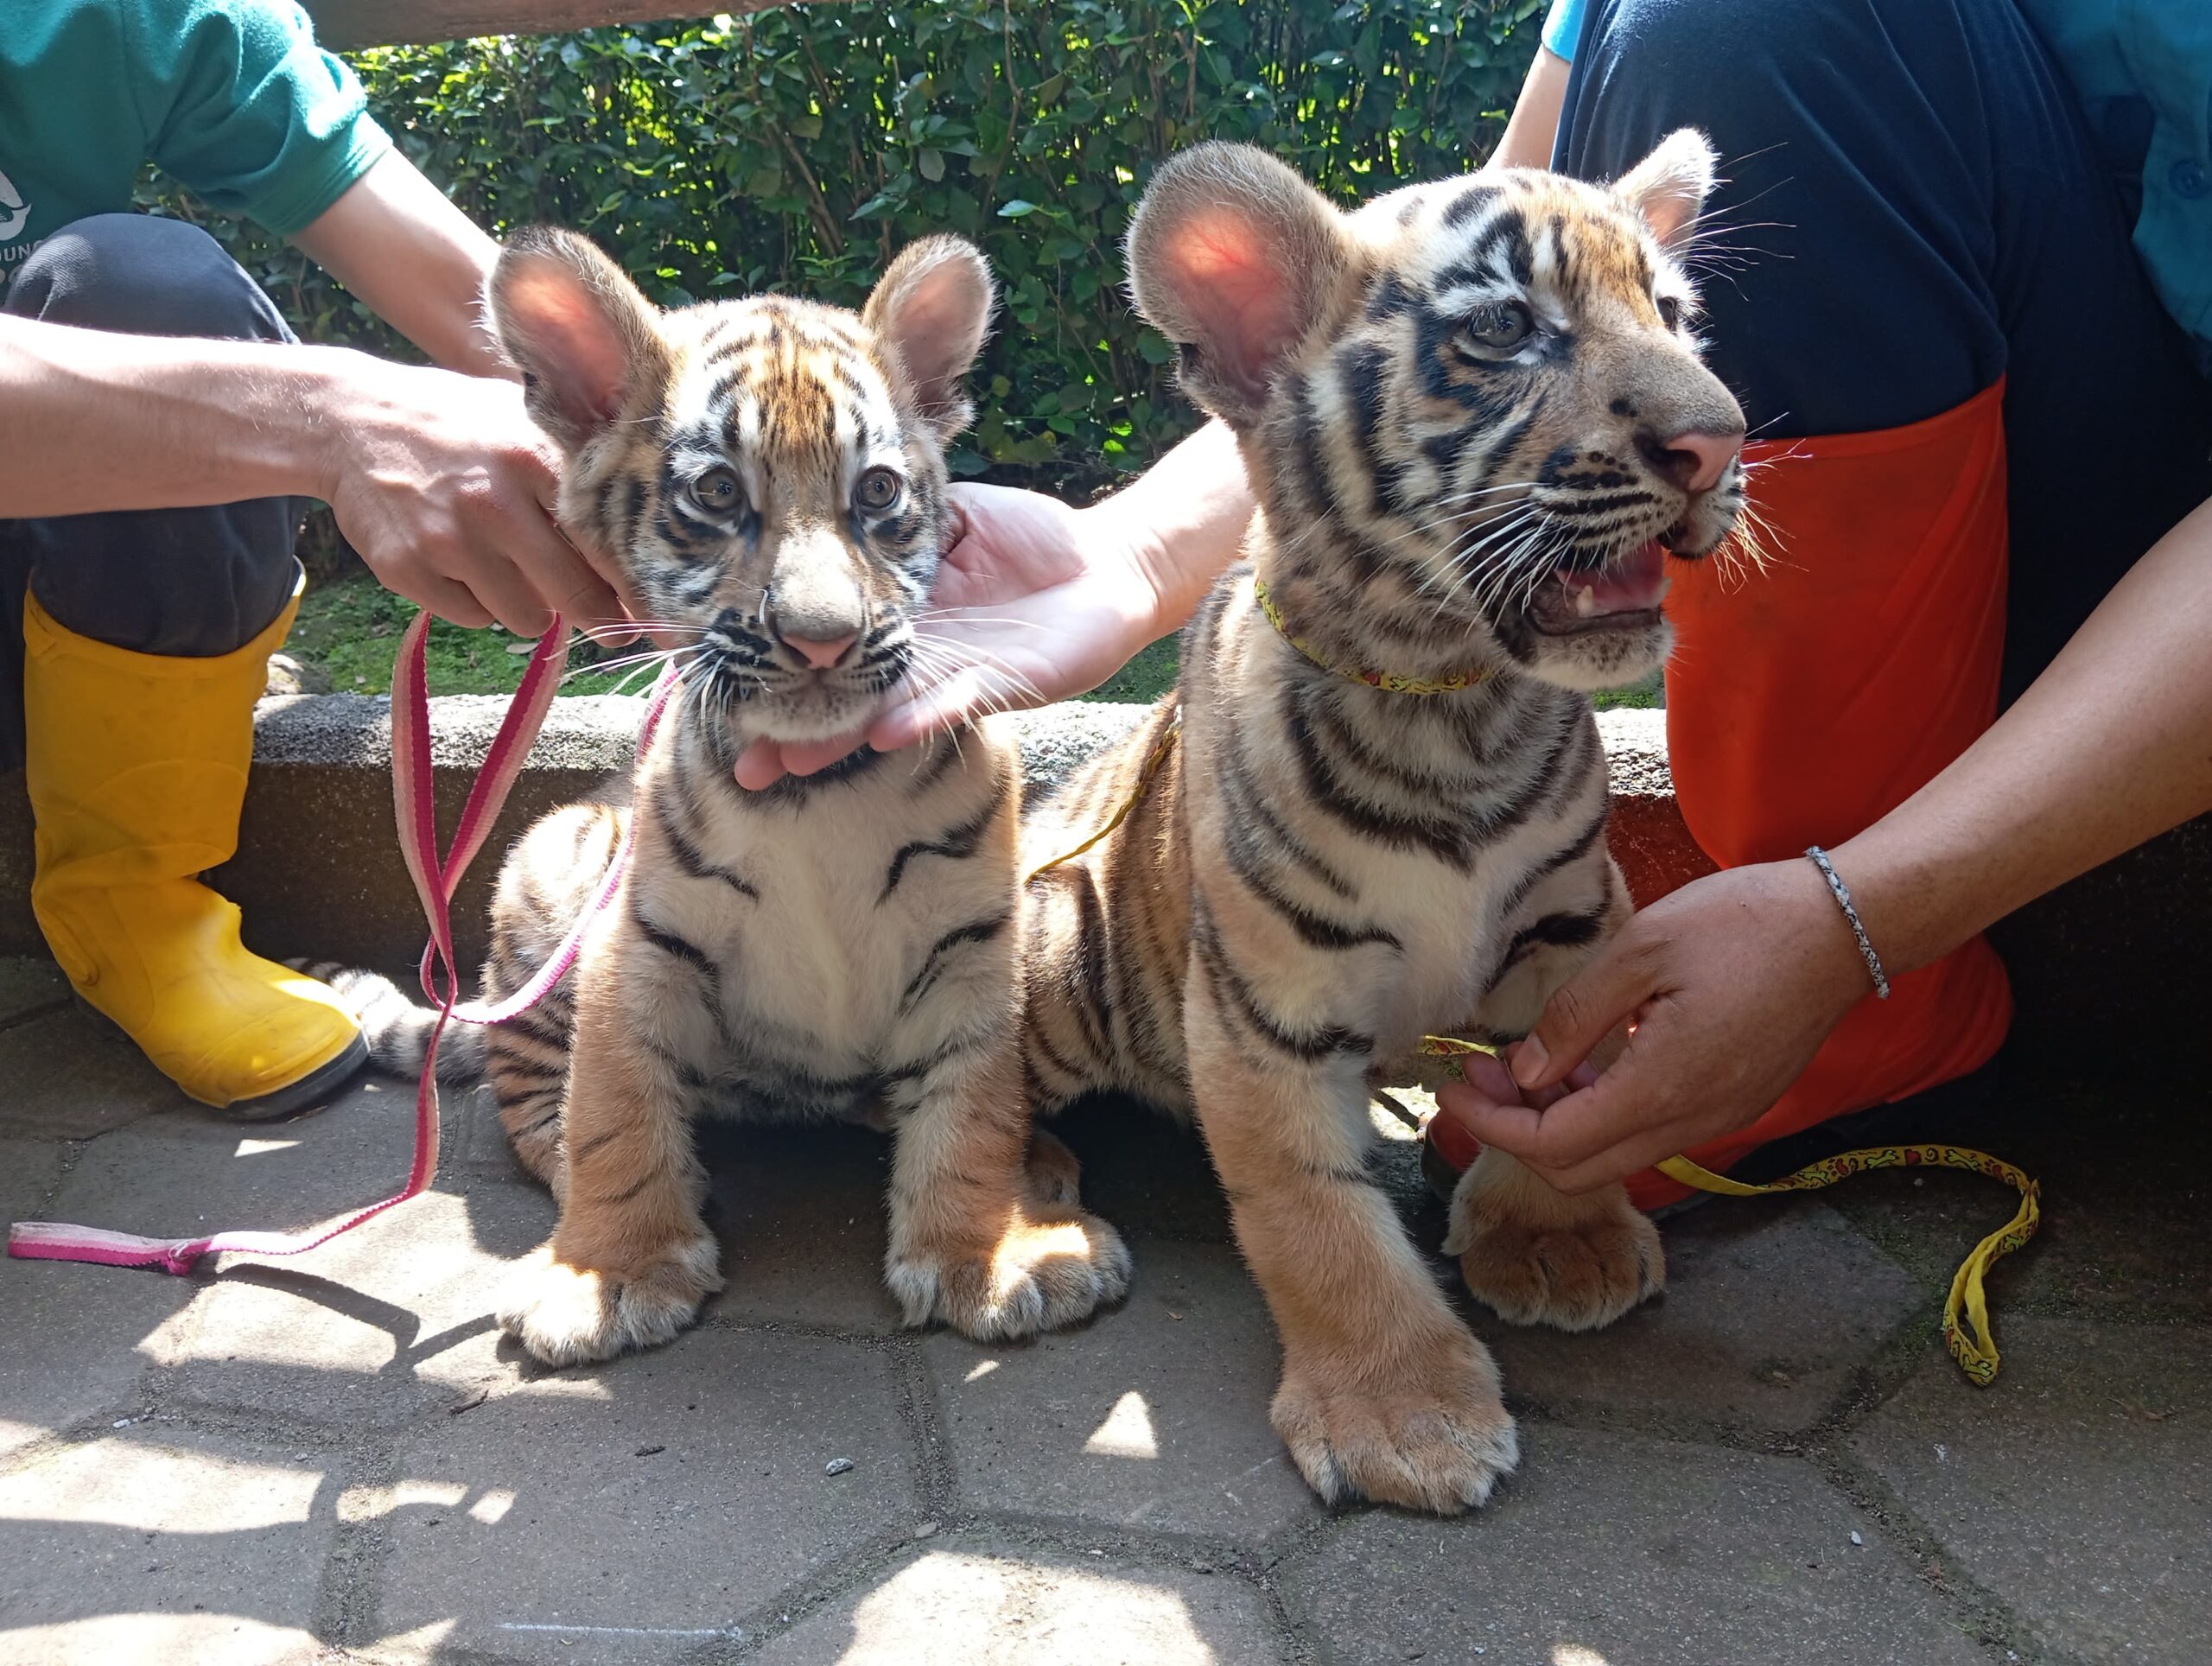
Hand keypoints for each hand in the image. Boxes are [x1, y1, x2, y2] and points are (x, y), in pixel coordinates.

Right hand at [317, 358, 635, 635]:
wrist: (351, 421)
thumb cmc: (459, 424)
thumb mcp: (522, 417)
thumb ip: (579, 466)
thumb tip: (652, 531)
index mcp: (532, 455)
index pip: (605, 542)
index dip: (636, 587)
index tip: (658, 615)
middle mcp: (492, 500)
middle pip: (574, 594)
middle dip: (600, 618)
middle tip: (615, 628)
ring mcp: (446, 538)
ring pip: (525, 617)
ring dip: (532, 605)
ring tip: (515, 567)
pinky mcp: (406, 569)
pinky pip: (473, 617)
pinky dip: (479, 603)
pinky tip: (466, 564)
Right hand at [732, 480, 1166, 787]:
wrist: (1108, 563)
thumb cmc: (1032, 538)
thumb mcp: (950, 512)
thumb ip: (893, 518)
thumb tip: (829, 494)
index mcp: (899, 614)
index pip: (830, 644)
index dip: (782, 665)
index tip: (726, 684)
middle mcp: (919, 655)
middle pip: (847, 697)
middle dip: (798, 732)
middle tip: (745, 762)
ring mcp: (956, 676)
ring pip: (888, 712)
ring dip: (843, 739)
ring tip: (793, 761)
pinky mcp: (1000, 684)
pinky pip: (953, 702)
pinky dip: (920, 717)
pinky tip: (883, 734)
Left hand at [1433, 859, 1874, 1192]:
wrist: (1845, 926)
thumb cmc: (1746, 924)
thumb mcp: (1641, 951)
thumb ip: (1574, 1017)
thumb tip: (1523, 1073)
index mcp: (1662, 1089)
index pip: (1553, 1145)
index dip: (1492, 1126)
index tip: (1452, 1089)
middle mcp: (1691, 1122)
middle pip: (1578, 1169)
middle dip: (1516, 1133)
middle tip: (1479, 1080)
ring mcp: (1716, 1119)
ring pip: (1615, 1154)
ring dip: (1559, 1124)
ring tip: (1520, 1067)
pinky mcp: (1732, 1104)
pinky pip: (1651, 1131)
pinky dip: (1603, 1112)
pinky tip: (1581, 1063)